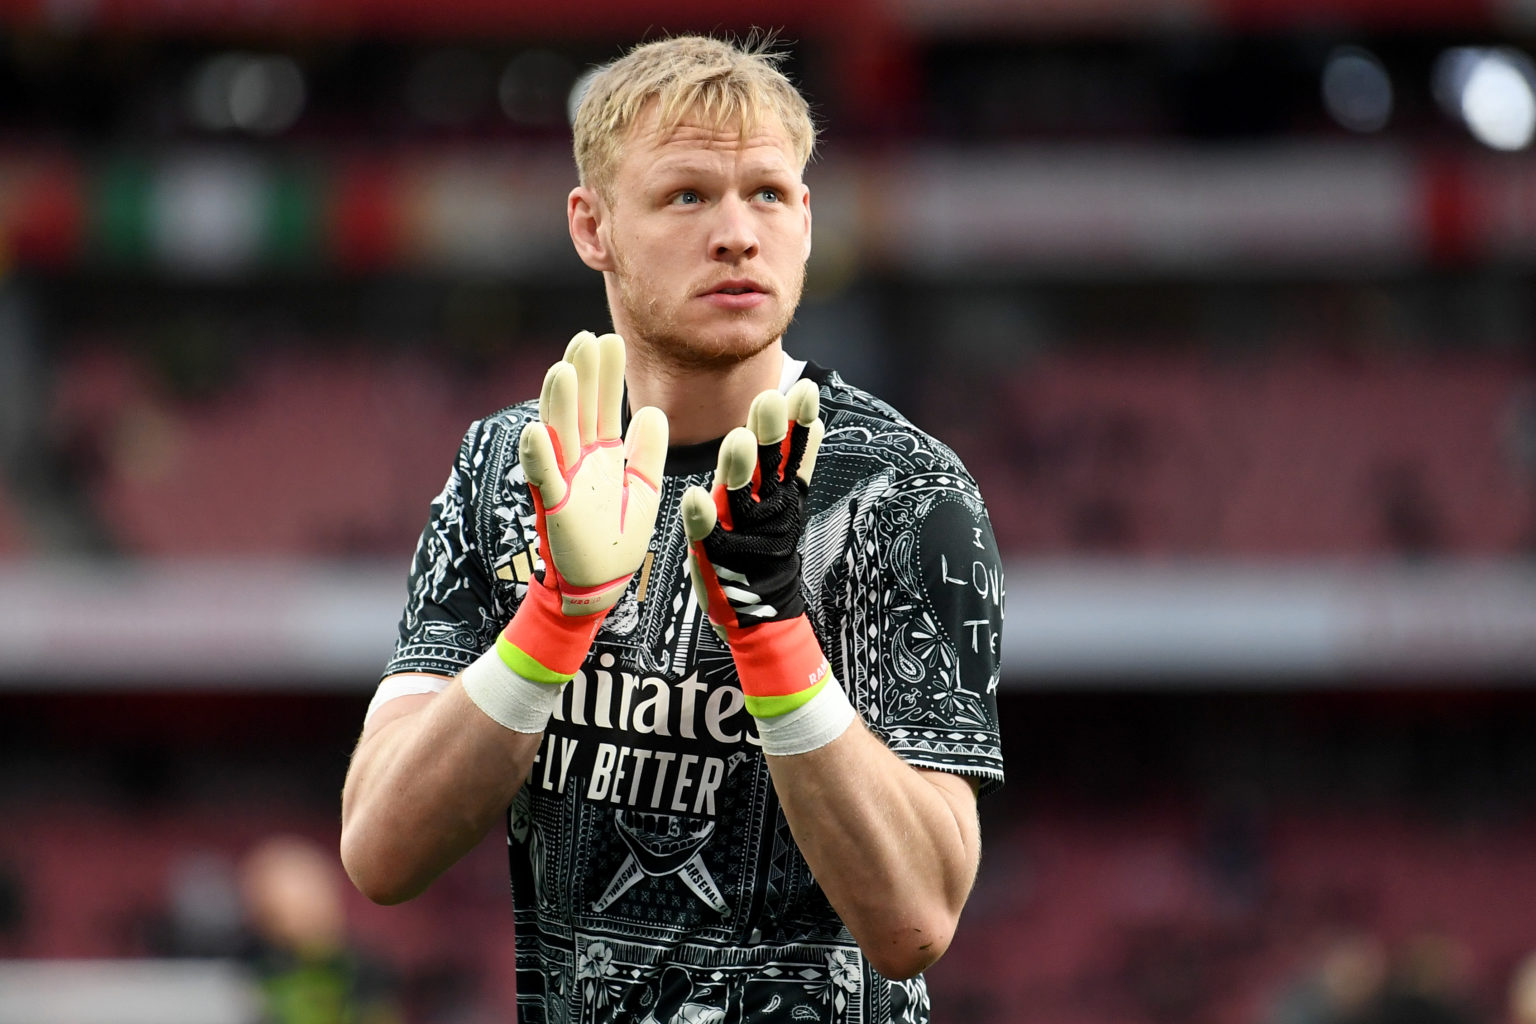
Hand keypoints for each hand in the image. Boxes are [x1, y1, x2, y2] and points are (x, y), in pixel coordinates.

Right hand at [521, 331, 667, 615]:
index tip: (610, 340)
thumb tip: (654, 412)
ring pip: (558, 434)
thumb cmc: (616, 541)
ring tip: (564, 369)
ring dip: (558, 404)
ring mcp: (563, 482)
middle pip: (579, 410)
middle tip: (587, 338)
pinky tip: (535, 430)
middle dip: (582, 375)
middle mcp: (579, 462)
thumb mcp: (644, 490)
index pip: (603, 407)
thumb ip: (647, 453)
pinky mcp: (553, 507)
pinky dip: (538, 454)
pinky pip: (543, 478)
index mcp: (601, 456)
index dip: (605, 376)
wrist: (598, 587)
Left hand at [682, 379, 830, 720]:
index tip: (804, 389)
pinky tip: (696, 497)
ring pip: (743, 497)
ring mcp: (743, 535)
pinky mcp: (718, 558)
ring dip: (739, 469)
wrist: (762, 612)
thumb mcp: (780, 502)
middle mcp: (764, 509)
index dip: (797, 421)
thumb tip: (815, 421)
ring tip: (737, 440)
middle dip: (771, 433)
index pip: (789, 450)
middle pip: (770, 466)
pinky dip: (703, 518)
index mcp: (776, 491)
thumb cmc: (763, 549)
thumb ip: (793, 462)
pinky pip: (709, 536)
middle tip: (772, 401)